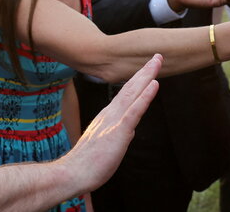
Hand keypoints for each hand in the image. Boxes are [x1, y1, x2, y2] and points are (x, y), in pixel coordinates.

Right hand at [61, 54, 160, 193]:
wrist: (73, 173)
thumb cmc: (87, 163)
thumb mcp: (106, 144)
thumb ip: (118, 133)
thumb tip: (130, 130)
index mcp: (107, 116)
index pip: (125, 94)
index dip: (138, 80)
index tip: (148, 68)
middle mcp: (110, 113)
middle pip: (130, 88)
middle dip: (145, 71)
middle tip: (157, 56)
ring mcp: (114, 120)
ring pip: (133, 93)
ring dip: (147, 76)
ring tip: (157, 61)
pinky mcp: (118, 131)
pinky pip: (135, 110)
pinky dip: (145, 96)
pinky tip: (154, 84)